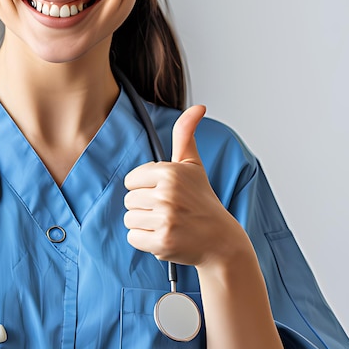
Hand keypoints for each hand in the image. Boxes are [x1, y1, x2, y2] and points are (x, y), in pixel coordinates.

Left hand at [123, 105, 240, 266]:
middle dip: (145, 207)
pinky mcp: (162, 242)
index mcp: (170, 172)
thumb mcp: (193, 165)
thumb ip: (185, 134)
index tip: (165, 193)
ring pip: (129, 219)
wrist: (220, 240)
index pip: (131, 180)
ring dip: (144, 224)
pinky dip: (145, 241)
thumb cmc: (201, 200)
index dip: (145, 188)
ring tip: (167, 223)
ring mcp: (166, 219)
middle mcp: (168, 194)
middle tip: (169, 211)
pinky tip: (165, 237)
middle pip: (129, 200)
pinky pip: (133, 238)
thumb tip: (198, 106)